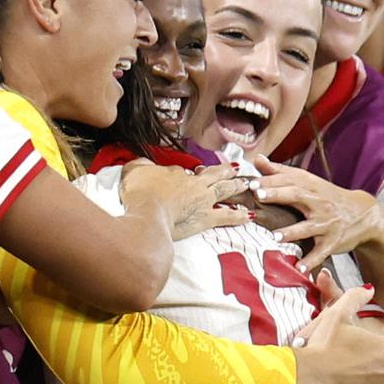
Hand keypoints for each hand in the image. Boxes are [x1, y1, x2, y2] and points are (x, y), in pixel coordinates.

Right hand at [119, 161, 248, 239]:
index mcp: (175, 173)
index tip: (186, 174)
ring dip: (236, 186)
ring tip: (247, 184)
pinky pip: (227, 216)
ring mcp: (202, 200)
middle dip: (224, 171)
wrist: (148, 213)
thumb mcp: (133, 171)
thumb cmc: (139, 193)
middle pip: (212, 174)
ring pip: (224, 190)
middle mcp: (193, 184)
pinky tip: (250, 216)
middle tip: (236, 168)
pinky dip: (239, 216)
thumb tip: (143, 165)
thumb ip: (140, 166)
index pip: (183, 171)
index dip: (185, 173)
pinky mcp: (206, 218)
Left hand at [250, 157, 378, 271]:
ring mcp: (327, 223)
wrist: (363, 214)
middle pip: (298, 196)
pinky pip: (321, 252)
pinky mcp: (333, 241)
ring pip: (309, 227)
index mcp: (311, 187)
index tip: (252, 183)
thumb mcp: (309, 182)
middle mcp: (319, 203)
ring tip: (275, 236)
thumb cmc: (328, 197)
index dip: (271, 180)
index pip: (290, 180)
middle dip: (278, 195)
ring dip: (292, 232)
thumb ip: (282, 173)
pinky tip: (300, 268)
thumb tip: (257, 160)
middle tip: (259, 196)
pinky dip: (311, 260)